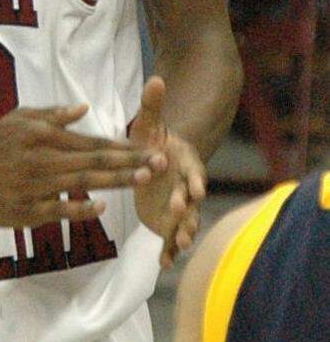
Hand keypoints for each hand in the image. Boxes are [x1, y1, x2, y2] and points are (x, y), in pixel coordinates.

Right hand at [0, 104, 162, 227]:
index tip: (149, 147)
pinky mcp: (28, 210)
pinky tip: (100, 206)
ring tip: (144, 179)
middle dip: (131, 162)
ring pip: (84, 183)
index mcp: (42, 135)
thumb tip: (84, 108)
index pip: (90, 141)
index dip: (121, 145)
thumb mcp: (17, 119)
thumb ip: (51, 114)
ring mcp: (36, 186)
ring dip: (117, 181)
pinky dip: (81, 208)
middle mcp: (43, 159)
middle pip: (94, 160)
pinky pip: (60, 209)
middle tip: (161, 162)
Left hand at [130, 76, 206, 268]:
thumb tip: (156, 78)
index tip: (193, 187)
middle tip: (179, 216)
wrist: (154, 162)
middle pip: (189, 201)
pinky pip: (169, 239)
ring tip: (178, 244)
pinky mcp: (167, 222)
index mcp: (185, 164)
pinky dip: (168, 251)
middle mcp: (186, 188)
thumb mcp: (148, 124)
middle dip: (185, 208)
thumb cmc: (152, 141)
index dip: (193, 181)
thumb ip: (152, 105)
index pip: (193, 173)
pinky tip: (163, 264)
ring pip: (184, 223)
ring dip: (182, 234)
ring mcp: (178, 208)